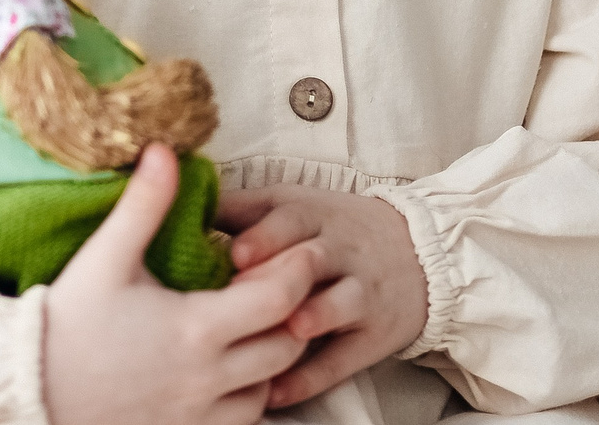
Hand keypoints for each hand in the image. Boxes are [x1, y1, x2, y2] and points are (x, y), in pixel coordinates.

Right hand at [43, 146, 320, 424]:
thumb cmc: (68, 321)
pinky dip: (251, 394)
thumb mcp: (105, 256)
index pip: (280, 299)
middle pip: (287, 345)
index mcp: (196, 327)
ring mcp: (199, 412)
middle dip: (295, 312)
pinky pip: (244, 421)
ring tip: (257, 324)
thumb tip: (164, 151)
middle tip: (280, 283)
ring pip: (272, 388)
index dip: (298, 272)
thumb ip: (143, 204)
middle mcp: (207, 376)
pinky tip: (231, 368)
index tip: (299, 251)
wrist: (31, 387)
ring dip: (275, 356)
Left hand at [219, 184, 428, 409]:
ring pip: (338, 303)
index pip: (287, 217)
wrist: (420, 252)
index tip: (234, 252)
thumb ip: (239, 210)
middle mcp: (337, 250)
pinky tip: (274, 393)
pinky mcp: (372, 335)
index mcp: (311, 215)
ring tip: (284, 332)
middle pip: (313, 257)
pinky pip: (341, 360)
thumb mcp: (292, 205)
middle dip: (280, 274)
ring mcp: (359, 293)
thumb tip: (178, 208)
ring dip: (312, 317)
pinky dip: (308, 378)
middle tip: (243, 293)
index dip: (262, 235)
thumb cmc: (333, 229)